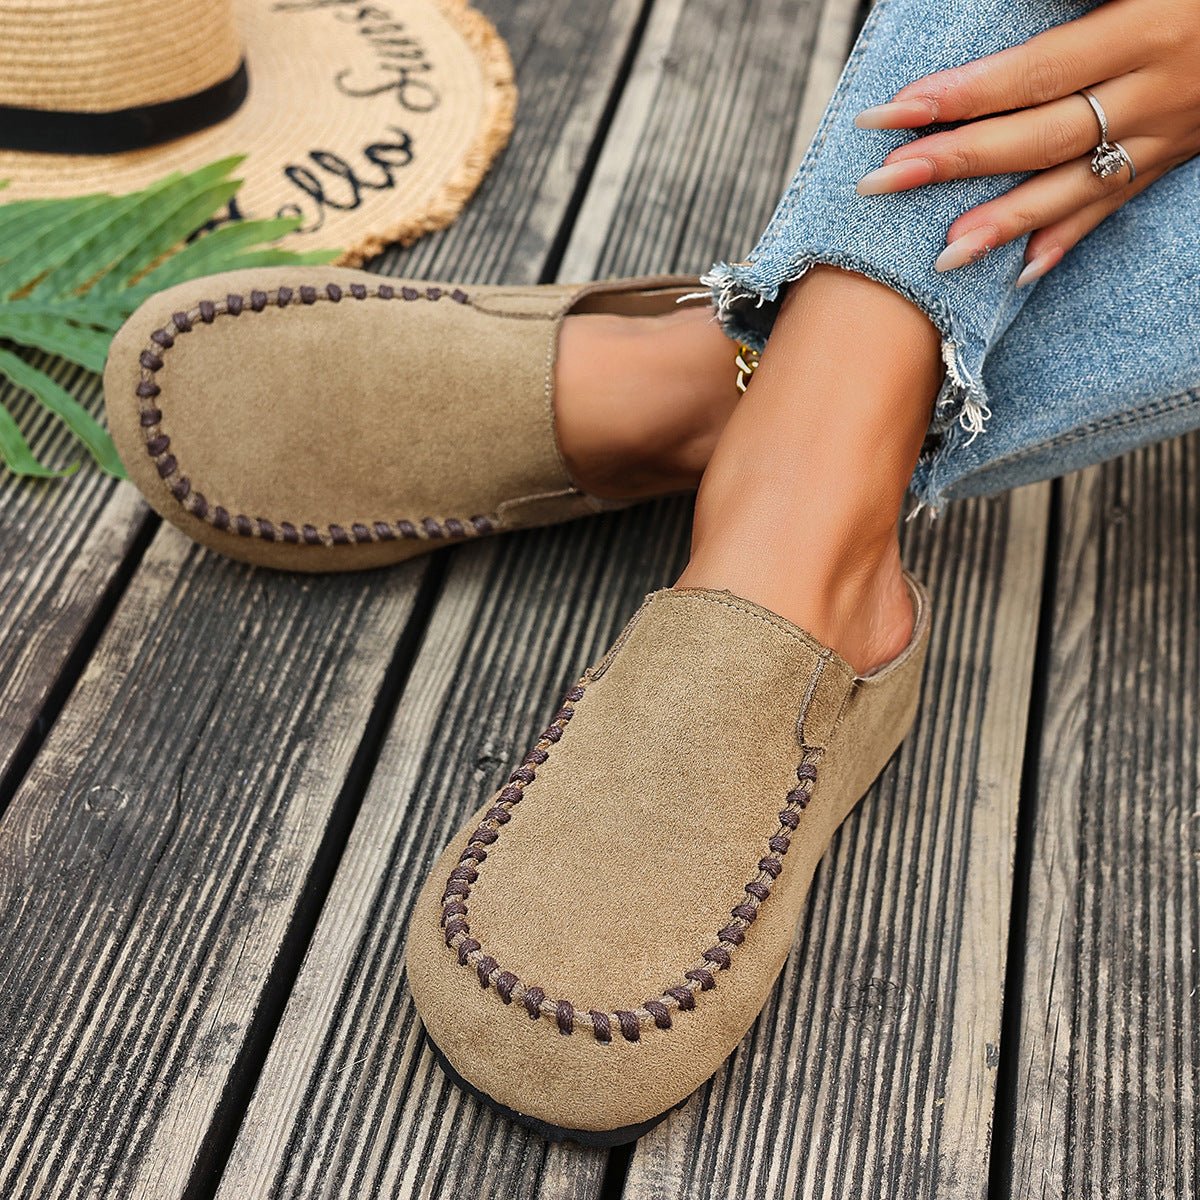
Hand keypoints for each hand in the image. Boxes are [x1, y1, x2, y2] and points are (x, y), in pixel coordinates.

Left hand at [851, 0, 1199, 284]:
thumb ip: (1067, 2)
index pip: (1034, 74)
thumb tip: (1005, 25)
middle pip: (1040, 136)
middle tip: (882, 183)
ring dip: (1006, 222)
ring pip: (1076, 184)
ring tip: (943, 253)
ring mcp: (1168, 130)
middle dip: (956, 162)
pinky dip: (1068, 238)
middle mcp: (1156, 89)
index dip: (960, 96)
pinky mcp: (1177, 155)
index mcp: (1145, 27)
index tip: (890, 113)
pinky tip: (1022, 270)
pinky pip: (1117, 204)